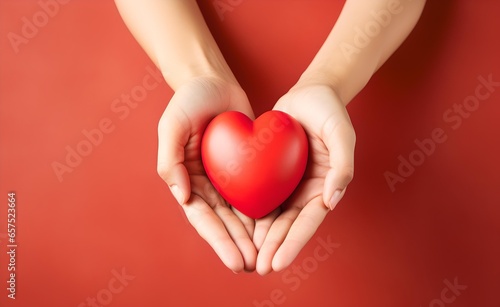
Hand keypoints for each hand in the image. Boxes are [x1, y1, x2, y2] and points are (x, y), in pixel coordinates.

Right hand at [157, 76, 256, 271]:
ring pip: (240, 214)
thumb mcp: (172, 124)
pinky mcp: (245, 169)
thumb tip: (182, 197)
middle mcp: (206, 184)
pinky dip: (263, 212)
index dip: (219, 241)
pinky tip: (276, 229)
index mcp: (186, 179)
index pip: (202, 217)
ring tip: (266, 257)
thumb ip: (169, 159)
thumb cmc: (189, 100)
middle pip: (223, 222)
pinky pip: (255, 193)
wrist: (213, 81)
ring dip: (251, 237)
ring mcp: (226, 178)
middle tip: (255, 266)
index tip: (236, 261)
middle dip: (237, 246)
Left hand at [255, 84, 355, 274]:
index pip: (308, 221)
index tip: (278, 262)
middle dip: (274, 248)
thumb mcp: (342, 133)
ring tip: (247, 256)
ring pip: (273, 215)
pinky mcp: (272, 171)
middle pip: (288, 225)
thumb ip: (342, 166)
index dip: (293, 243)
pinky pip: (260, 194)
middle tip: (257, 268)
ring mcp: (288, 182)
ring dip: (261, 237)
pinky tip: (237, 226)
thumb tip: (331, 201)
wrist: (311, 92)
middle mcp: (306, 189)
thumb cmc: (330, 111)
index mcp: (325, 186)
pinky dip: (251, 211)